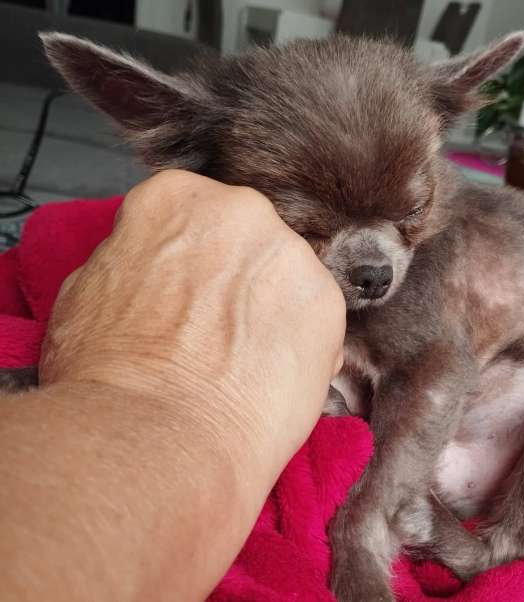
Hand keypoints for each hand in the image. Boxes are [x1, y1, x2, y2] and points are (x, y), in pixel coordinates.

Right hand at [41, 169, 344, 465]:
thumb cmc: (108, 372)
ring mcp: (290, 253)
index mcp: (176, 197)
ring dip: (273, 312)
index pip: (192, 217)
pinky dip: (303, 348)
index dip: (188, 262)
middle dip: (238, 280)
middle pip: (247, 242)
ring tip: (244, 363)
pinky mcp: (328, 301)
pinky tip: (271, 379)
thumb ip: (134, 259)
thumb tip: (151, 265)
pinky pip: (318, 320)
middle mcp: (240, 209)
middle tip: (217, 331)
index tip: (185, 293)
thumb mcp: (88, 290)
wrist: (157, 435)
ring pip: (287, 280)